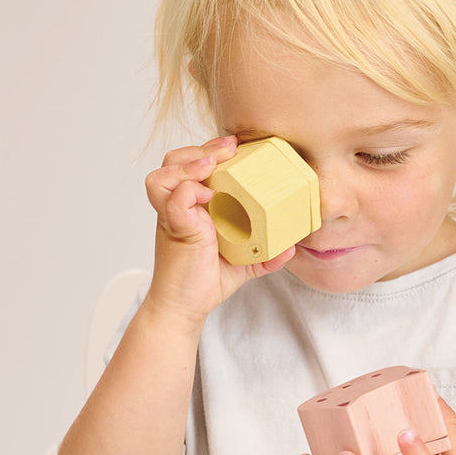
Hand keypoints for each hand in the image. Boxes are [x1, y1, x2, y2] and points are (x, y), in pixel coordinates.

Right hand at [143, 135, 295, 324]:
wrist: (185, 308)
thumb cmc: (205, 281)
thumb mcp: (244, 264)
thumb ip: (266, 254)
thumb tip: (291, 248)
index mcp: (193, 206)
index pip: (192, 165)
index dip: (210, 150)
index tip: (237, 147)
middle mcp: (179, 207)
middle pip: (173, 160)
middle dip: (201, 149)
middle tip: (229, 149)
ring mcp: (173, 216)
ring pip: (163, 173)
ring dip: (188, 163)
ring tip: (211, 166)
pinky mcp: (173, 228)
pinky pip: (174, 198)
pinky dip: (189, 190)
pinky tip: (208, 196)